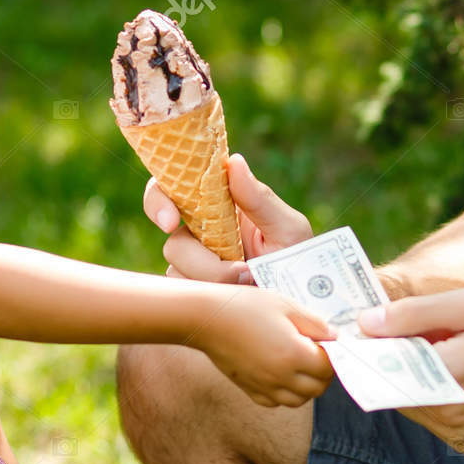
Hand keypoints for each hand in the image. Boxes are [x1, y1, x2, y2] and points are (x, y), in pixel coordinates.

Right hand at [145, 153, 313, 284]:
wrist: (305, 302)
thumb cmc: (299, 259)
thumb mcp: (288, 228)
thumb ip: (259, 198)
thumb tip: (233, 161)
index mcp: (217, 206)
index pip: (171, 189)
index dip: (158, 201)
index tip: (170, 222)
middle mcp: (200, 234)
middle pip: (174, 243)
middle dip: (201, 261)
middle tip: (239, 270)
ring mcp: (196, 267)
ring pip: (178, 273)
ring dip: (215, 281)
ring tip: (252, 283)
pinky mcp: (198, 295)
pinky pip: (187, 297)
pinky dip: (213, 300)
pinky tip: (240, 298)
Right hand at [191, 285, 334, 407]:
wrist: (206, 318)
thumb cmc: (246, 306)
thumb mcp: (286, 306)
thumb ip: (315, 323)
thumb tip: (336, 337)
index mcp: (294, 355)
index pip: (328, 368)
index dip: (333, 355)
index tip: (327, 343)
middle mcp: (281, 377)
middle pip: (317, 388)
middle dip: (323, 373)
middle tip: (317, 352)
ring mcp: (264, 387)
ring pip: (298, 400)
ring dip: (306, 386)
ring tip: (299, 363)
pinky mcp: (250, 390)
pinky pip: (276, 402)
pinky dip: (284, 393)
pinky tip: (279, 373)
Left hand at [357, 287, 463, 451]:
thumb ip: (416, 314)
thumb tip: (366, 323)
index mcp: (450, 374)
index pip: (381, 367)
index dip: (365, 347)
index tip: (358, 329)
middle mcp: (448, 412)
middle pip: (390, 385)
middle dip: (388, 358)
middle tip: (398, 329)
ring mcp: (456, 432)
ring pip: (405, 400)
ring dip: (408, 375)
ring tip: (438, 346)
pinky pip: (428, 413)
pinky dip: (428, 390)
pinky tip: (452, 367)